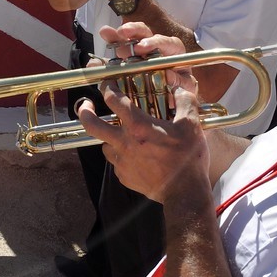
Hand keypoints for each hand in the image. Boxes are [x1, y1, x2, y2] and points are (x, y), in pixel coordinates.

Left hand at [77, 24, 210, 203]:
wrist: (184, 192)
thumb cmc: (188, 158)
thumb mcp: (191, 125)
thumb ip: (185, 102)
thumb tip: (182, 89)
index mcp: (138, 126)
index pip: (114, 100)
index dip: (108, 87)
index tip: (107, 83)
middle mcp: (124, 142)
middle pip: (92, 125)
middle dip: (84, 112)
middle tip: (85, 105)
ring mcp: (122, 161)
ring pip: (104, 145)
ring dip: (107, 138)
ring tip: (117, 135)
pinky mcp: (124, 177)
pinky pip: (116, 163)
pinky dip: (121, 157)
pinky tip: (133, 157)